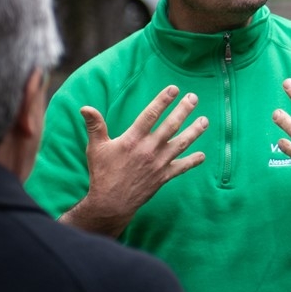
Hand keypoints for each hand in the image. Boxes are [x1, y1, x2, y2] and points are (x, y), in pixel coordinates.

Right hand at [60, 85, 207, 237]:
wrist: (111, 203)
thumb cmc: (102, 173)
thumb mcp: (96, 147)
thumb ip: (95, 126)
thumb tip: (84, 107)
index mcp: (133, 139)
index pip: (151, 115)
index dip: (163, 100)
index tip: (174, 88)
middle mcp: (149, 149)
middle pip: (171, 125)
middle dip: (184, 110)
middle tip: (194, 98)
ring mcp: (159, 163)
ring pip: (181, 144)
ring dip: (195, 131)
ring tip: (205, 121)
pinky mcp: (163, 177)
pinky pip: (181, 167)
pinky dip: (193, 161)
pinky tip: (202, 155)